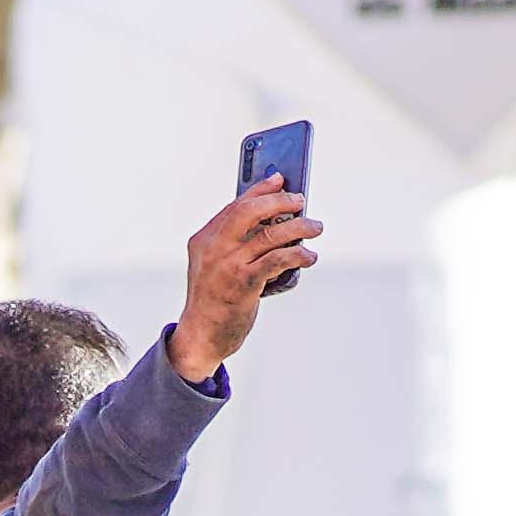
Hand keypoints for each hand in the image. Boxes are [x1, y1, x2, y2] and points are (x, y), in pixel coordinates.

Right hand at [167, 187, 322, 379]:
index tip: (279, 180)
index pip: (235, 205)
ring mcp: (228, 264)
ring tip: (314, 227)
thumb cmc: (214, 300)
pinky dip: (297, 254)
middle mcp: (214, 247)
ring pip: (270, 234)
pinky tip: (308, 255)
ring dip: (298, 227)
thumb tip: (273, 223)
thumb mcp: (214, 266)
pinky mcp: (243, 283)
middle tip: (300, 202)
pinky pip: (277, 259)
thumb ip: (235, 244)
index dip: (260, 189)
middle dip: (279, 201)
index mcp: (204, 239)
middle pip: (250, 211)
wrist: (201, 335)